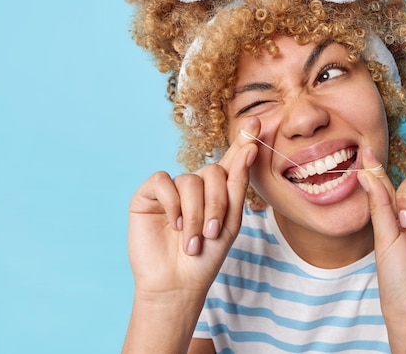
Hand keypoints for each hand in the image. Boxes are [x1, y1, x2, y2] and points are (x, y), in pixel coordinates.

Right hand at [127, 118, 259, 299]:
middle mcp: (195, 185)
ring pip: (190, 180)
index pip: (231, 161)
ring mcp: (172, 189)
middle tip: (212, 233)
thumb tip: (249, 149)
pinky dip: (172, 204)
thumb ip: (238, 185)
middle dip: (216, 204)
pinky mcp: (149, 194)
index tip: (257, 123)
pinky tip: (175, 224)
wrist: (178, 283)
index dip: (243, 141)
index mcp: (218, 191)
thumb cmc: (206, 257)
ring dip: (195, 213)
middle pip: (213, 171)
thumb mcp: (230, 222)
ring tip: (192, 241)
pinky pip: (163, 181)